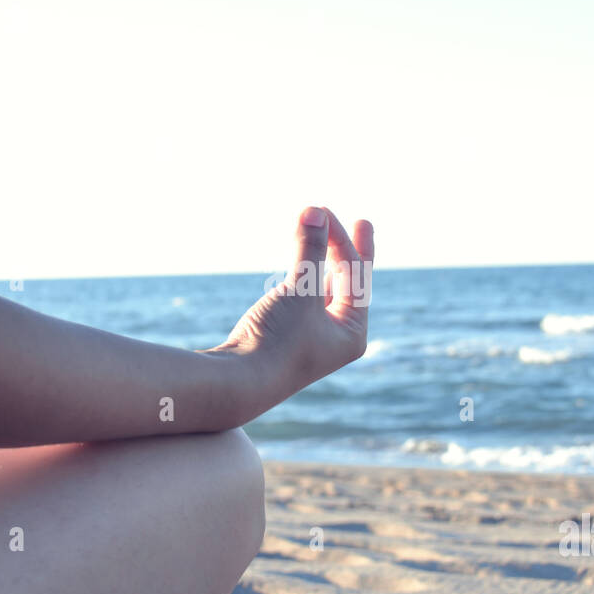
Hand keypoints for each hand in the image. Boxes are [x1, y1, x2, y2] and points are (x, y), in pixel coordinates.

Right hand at [209, 206, 374, 395]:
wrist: (238, 383)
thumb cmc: (278, 340)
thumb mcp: (300, 291)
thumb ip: (309, 249)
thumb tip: (314, 211)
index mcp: (353, 333)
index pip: (355, 276)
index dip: (343, 240)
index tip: (326, 211)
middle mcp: (337, 337)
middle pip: (347, 282)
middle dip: (343, 249)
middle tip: (355, 220)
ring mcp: (312, 338)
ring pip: (324, 289)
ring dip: (322, 259)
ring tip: (326, 234)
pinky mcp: (287, 337)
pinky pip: (304, 299)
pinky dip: (303, 276)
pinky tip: (303, 265)